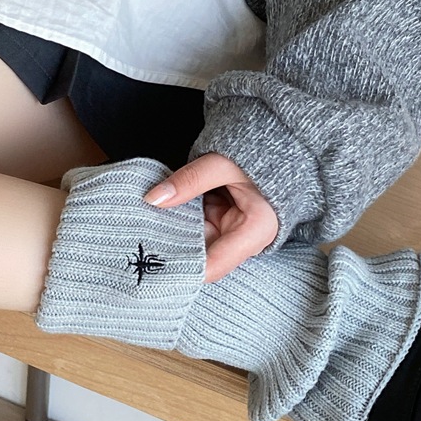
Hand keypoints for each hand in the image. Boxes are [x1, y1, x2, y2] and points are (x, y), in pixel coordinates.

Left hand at [143, 153, 278, 282]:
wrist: (280, 151)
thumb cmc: (261, 157)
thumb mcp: (224, 163)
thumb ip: (190, 180)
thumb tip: (154, 198)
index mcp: (254, 232)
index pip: (214, 266)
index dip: (182, 270)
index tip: (153, 266)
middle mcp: (242, 241)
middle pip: (199, 256)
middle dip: (170, 248)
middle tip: (141, 239)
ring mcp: (230, 234)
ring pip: (192, 243)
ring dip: (172, 233)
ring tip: (146, 225)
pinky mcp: (220, 226)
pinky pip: (194, 230)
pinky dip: (179, 222)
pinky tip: (160, 216)